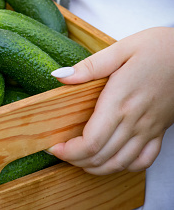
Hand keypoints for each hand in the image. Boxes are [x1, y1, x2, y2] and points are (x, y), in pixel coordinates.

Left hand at [48, 27, 173, 174]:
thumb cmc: (159, 48)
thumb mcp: (121, 49)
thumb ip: (89, 66)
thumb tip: (60, 76)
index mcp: (120, 101)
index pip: (91, 142)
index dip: (70, 152)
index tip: (55, 148)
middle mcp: (135, 120)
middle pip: (101, 157)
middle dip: (76, 161)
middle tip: (61, 153)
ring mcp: (149, 129)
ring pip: (120, 163)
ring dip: (96, 167)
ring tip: (79, 160)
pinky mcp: (160, 131)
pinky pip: (143, 160)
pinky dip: (124, 166)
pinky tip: (111, 159)